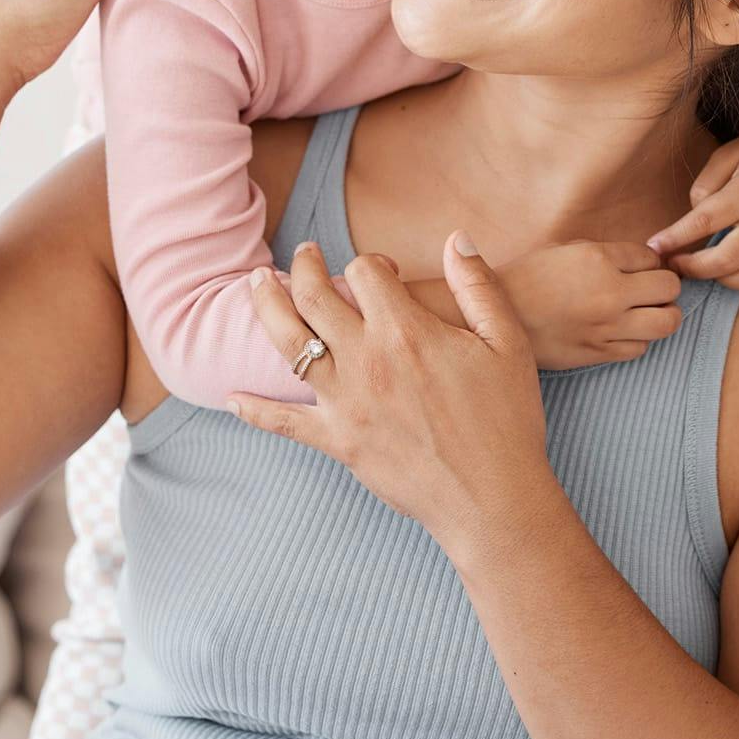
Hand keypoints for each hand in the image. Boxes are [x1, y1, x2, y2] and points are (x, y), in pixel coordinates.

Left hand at [229, 234, 554, 550]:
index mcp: (406, 331)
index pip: (364, 271)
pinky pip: (283, 422)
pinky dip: (254, 409)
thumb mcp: (506, 342)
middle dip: (303, 265)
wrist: (493, 500)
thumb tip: (455, 239)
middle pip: (314, 295)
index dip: (371, 262)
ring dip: (266, 306)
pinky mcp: (338, 441)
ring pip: (288, 343)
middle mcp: (367, 360)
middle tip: (302, 253)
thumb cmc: (507, 420)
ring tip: (257, 284)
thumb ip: (478, 285)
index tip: (381, 270)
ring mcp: (346, 402)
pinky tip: (231, 396)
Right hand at [503, 241, 681, 368]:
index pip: (652, 257)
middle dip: (664, 285)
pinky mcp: (600, 353)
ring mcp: (607, 327)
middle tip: (649, 288)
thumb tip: (639, 259)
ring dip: (661, 314)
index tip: (636, 267)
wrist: (491, 317)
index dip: (648, 261)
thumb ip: (603, 252)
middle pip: (670, 287)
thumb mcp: (562, 249)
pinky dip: (638, 338)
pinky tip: (620, 331)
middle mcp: (609, 292)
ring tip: (645, 312)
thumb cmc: (524, 278)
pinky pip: (641, 348)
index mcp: (597, 258)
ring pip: (667, 322)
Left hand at [645, 97, 738, 290]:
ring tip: (703, 268)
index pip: (704, 223)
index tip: (654, 247)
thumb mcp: (727, 155)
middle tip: (673, 265)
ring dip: (722, 281)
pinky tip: (732, 272)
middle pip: (726, 259)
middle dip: (692, 268)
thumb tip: (692, 226)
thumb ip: (704, 188)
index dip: (674, 239)